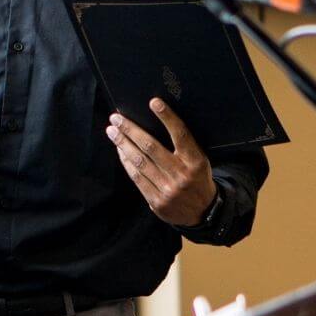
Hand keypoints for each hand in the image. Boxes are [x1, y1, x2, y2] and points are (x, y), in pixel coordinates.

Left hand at [106, 98, 216, 226]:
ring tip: (112, 131)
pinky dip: (126, 162)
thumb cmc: (198, 179)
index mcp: (195, 161)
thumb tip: (156, 123)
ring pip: (139, 162)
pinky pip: (136, 178)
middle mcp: (181, 174)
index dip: (167, 117)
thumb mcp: (200, 160)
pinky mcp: (156, 201)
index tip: (154, 102)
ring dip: (123, 144)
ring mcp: (168, 189)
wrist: (204, 213)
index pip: (181, 134)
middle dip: (131, 130)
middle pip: (151, 147)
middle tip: (117, 118)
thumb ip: (184, 146)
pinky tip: (120, 151)